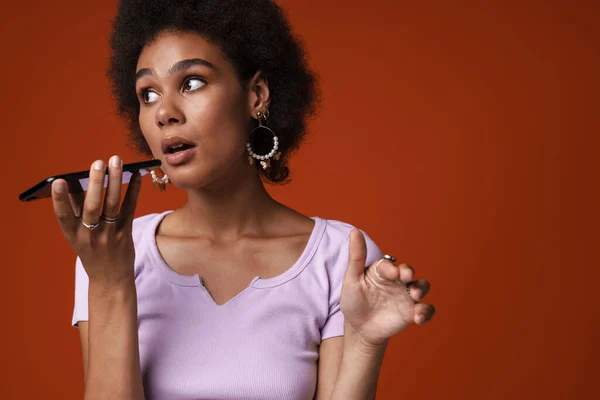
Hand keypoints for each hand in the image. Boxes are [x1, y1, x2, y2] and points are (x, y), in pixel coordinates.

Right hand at [51, 156, 141, 284]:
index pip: (63, 216)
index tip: (58, 181)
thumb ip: (76, 212)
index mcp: (72, 235)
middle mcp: (90, 235)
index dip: (59, 199)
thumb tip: (76, 182)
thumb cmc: (92, 252)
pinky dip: (133, 189)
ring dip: (115, 180)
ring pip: (113, 204)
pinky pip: (130, 208)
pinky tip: (136, 175)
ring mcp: (109, 234)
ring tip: (117, 161)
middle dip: (94, 183)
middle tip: (98, 163)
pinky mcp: (126, 233)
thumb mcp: (78, 237)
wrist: (110, 279)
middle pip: (92, 206)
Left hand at [340, 230, 435, 346]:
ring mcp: (406, 296)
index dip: (392, 268)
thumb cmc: (353, 300)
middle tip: (407, 277)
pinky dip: (426, 312)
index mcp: (382, 271)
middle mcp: (397, 280)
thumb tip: (355, 231)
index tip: (393, 273)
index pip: (389, 265)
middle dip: (410, 273)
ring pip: (422, 286)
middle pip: (409, 272)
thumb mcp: (352, 279)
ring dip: (422, 288)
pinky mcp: (412, 312)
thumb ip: (356, 257)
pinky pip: (426, 309)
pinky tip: (418, 317)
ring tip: (415, 296)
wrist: (359, 328)